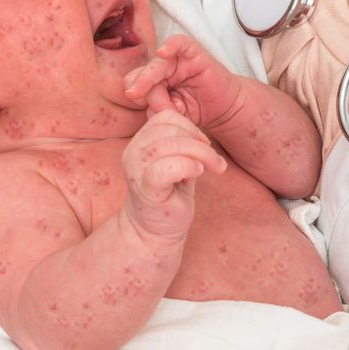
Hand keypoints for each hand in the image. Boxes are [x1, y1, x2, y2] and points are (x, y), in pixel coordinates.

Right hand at [120, 109, 226, 245]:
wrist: (153, 233)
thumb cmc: (170, 196)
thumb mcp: (177, 162)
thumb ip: (182, 143)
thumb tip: (200, 132)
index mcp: (140, 142)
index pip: (165, 117)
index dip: (190, 126)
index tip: (204, 144)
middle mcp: (133, 152)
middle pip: (169, 127)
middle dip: (198, 141)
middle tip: (215, 160)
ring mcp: (136, 170)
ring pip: (169, 144)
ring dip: (200, 153)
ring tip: (213, 167)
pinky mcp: (145, 188)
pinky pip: (168, 167)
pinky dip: (189, 166)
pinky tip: (198, 174)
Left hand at [123, 35, 241, 129]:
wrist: (224, 109)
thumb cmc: (197, 111)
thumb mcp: (172, 114)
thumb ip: (158, 109)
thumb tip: (149, 106)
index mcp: (152, 81)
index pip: (133, 81)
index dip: (135, 92)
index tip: (140, 104)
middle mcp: (163, 68)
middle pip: (142, 71)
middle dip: (143, 87)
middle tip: (149, 101)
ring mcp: (178, 59)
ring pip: (158, 63)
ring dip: (157, 81)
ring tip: (175, 104)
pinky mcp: (195, 54)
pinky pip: (179, 43)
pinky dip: (170, 46)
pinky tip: (163, 52)